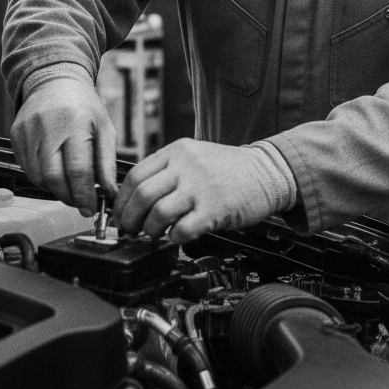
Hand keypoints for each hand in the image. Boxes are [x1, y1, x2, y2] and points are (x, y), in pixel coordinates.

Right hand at [9, 75, 116, 214]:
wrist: (54, 81)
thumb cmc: (84, 106)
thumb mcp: (105, 128)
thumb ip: (107, 163)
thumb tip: (109, 194)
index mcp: (74, 122)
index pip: (77, 169)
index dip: (84, 194)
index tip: (91, 208)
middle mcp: (47, 126)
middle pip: (53, 177)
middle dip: (68, 197)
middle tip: (81, 203)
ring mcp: (27, 131)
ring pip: (37, 177)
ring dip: (55, 189)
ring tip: (70, 188)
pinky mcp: (15, 136)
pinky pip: (27, 168)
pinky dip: (42, 178)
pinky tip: (55, 173)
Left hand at [112, 139, 277, 243]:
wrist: (268, 172)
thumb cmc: (229, 169)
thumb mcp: (195, 157)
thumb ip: (168, 171)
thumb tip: (135, 199)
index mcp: (177, 151)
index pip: (135, 175)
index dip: (122, 200)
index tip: (120, 214)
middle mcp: (187, 165)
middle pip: (142, 194)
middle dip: (130, 219)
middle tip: (130, 230)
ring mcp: (201, 186)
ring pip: (158, 212)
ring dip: (151, 230)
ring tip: (156, 233)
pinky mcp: (215, 208)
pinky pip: (183, 229)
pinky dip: (175, 237)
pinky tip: (178, 236)